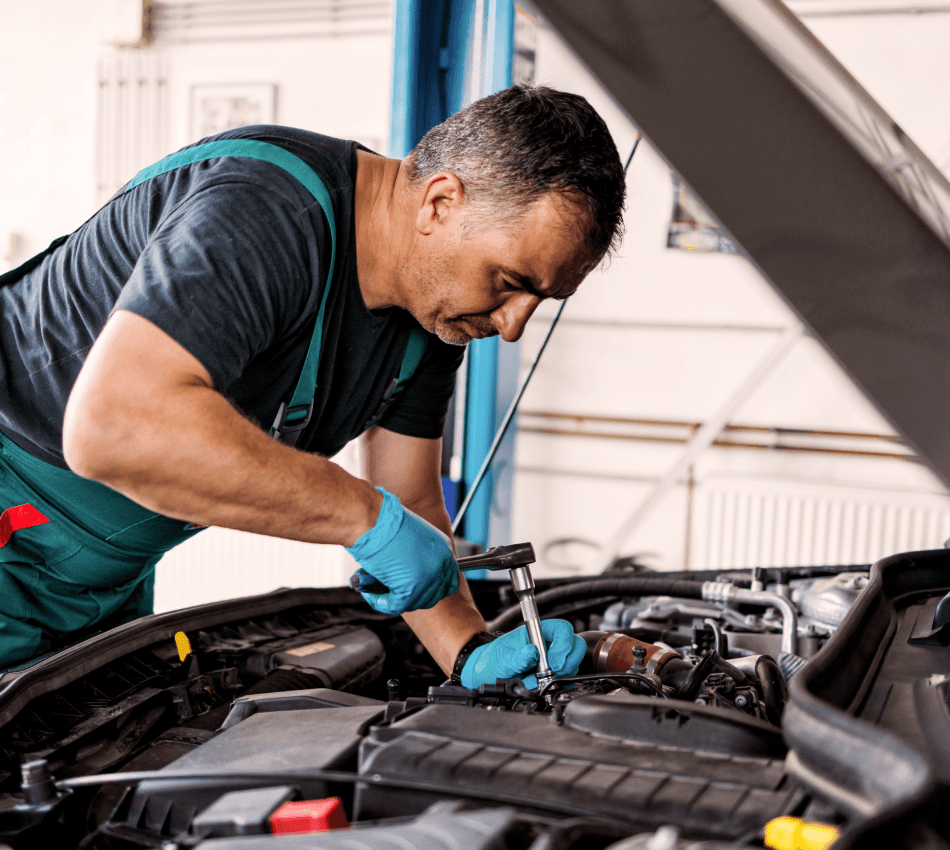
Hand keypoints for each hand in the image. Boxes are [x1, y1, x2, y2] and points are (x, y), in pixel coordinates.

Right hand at [347, 487, 459, 614]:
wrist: (373, 520)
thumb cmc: (385, 523)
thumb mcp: (410, 538)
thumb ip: (417, 557)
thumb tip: (410, 577)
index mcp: (443, 550)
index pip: (449, 582)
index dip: (432, 590)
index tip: (417, 592)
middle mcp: (441, 564)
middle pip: (433, 596)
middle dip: (412, 598)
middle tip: (393, 593)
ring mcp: (429, 577)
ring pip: (413, 603)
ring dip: (393, 600)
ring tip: (376, 589)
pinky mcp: (411, 588)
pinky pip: (395, 606)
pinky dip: (381, 603)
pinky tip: (371, 594)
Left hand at [461, 619, 585, 689]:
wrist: (486, 676)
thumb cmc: (492, 661)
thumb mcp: (500, 659)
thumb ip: (516, 657)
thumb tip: (531, 653)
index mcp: (536, 633)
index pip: (562, 629)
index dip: (564, 644)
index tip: (554, 661)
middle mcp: (548, 644)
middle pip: (575, 645)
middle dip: (568, 662)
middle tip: (552, 673)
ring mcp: (553, 660)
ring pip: (573, 663)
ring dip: (561, 676)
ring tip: (539, 680)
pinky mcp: (554, 675)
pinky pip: (567, 679)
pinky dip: (559, 686)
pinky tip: (543, 686)